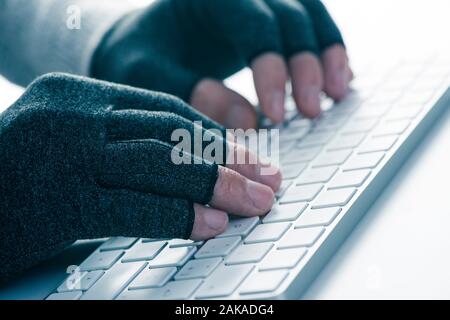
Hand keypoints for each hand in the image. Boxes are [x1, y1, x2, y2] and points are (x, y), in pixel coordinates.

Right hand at [0, 73, 279, 278]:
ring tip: (256, 203)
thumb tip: (191, 175)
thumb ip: (120, 153)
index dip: (214, 137)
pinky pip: (134, 205)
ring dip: (216, 185)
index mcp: (75, 94)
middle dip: (227, 160)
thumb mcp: (69, 152)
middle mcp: (70, 113)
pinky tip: (212, 225)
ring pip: (159, 162)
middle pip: (169, 133)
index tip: (250, 157)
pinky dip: (179, 216)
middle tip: (268, 180)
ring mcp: (61, 151)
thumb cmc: (14, 186)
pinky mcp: (54, 198)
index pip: (164, 112)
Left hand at [92, 0, 352, 128]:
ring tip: (338, 95)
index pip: (253, 24)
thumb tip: (246, 119)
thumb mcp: (149, 74)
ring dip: (328, 56)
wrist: (143, 43)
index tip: (274, 115)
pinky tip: (338, 80)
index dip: (271, 68)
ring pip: (309, 17)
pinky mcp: (270, 20)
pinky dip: (328, 52)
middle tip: (311, 111)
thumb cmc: (141, 57)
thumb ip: (192, 93)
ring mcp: (259, 3)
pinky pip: (310, 27)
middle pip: (290, 17)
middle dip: (306, 66)